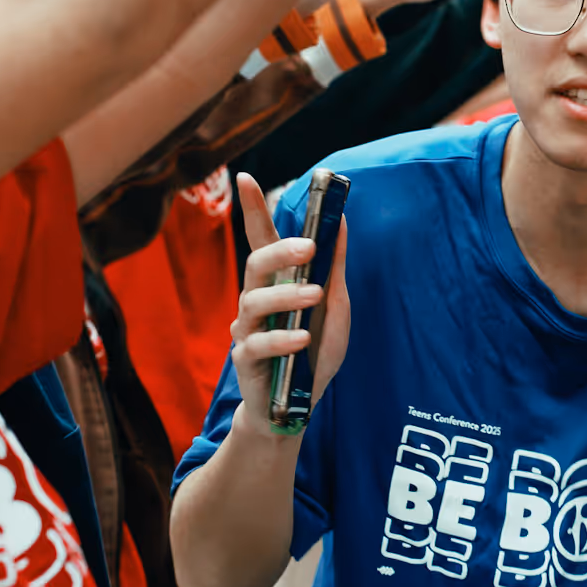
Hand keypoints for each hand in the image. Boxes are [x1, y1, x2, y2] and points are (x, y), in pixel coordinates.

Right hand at [228, 174, 350, 420]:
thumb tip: (341, 221)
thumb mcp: (335, 305)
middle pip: (255, 264)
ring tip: (315, 296)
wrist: (297, 407)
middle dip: (279, 251)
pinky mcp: (246, 361)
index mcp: (277, 282)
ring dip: (287, 296)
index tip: (244, 178)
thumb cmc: (315, 351)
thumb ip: (334, 265)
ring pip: (254, 302)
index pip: (260, 239)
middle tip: (308, 247)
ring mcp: (247, 330)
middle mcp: (256, 301)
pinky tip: (303, 339)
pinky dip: (282, 338)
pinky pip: (258, 344)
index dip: (251, 209)